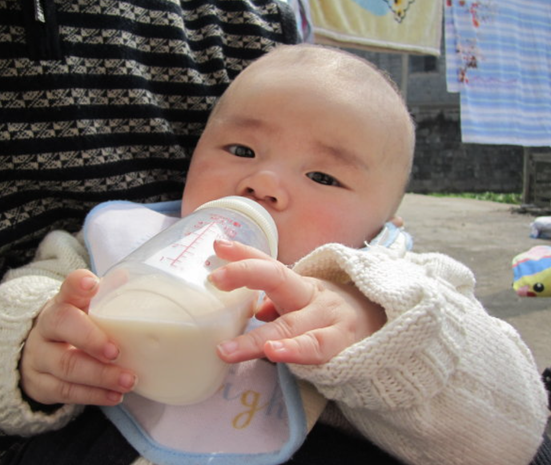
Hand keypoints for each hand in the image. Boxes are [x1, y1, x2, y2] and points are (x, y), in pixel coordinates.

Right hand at [19, 269, 135, 405]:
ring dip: (100, 376)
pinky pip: (66, 392)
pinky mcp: (40, 384)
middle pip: (61, 326)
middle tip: (116, 352)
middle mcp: (46, 326)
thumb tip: (127, 278)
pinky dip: (93, 395)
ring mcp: (40, 356)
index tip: (91, 284)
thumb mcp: (86, 311)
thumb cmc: (76, 328)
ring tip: (128, 380)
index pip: (67, 288)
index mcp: (62, 302)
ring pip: (65, 365)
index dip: (77, 285)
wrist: (39, 356)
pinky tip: (115, 396)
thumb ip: (106, 297)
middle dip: (91, 340)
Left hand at [209, 240, 385, 364]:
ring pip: (292, 325)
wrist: (385, 329)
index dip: (244, 255)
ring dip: (258, 338)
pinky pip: (317, 348)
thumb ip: (278, 306)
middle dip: (247, 274)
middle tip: (216, 278)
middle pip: (279, 279)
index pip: (269, 265)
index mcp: (300, 286)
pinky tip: (275, 355)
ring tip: (228, 349)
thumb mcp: (304, 305)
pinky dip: (296, 351)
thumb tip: (255, 311)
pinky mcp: (343, 346)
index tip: (217, 247)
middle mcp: (313, 296)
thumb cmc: (332, 318)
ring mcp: (329, 320)